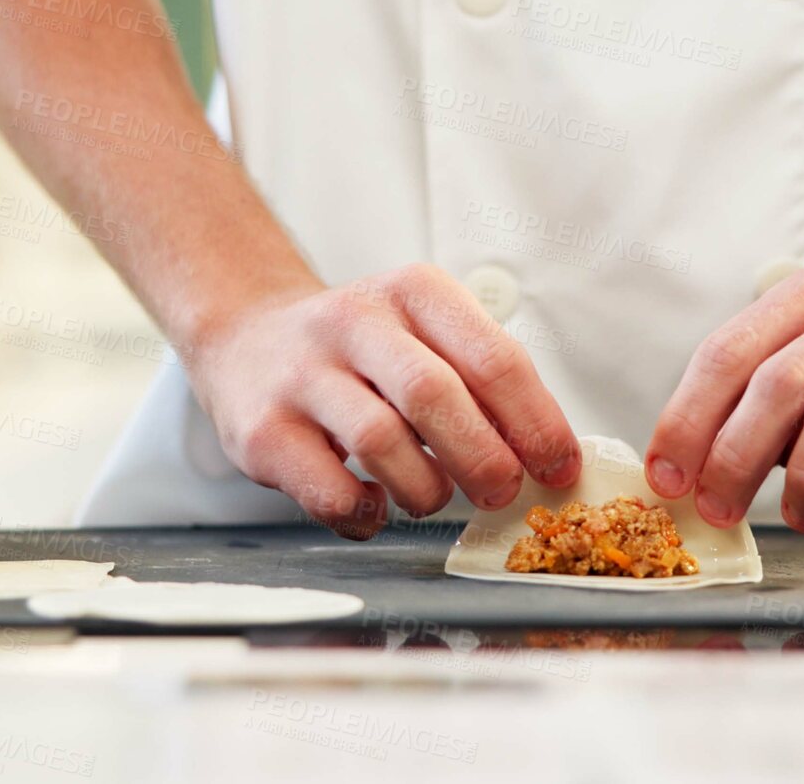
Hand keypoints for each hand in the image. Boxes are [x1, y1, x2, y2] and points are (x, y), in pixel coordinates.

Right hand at [184, 264, 580, 538]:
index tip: (558, 466)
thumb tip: (546, 454)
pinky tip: (375, 504)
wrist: (245, 338)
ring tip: (432, 496)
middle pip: (435, 396)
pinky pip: (330, 490)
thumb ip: (480, 382)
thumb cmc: (358, 350)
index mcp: (413, 291)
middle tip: (501, 492)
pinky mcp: (263, 431)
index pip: (493, 356)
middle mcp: (353, 322)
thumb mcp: (423, 334)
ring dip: (426, 489)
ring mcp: (301, 375)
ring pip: (381, 442)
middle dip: (484, 459)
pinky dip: (366, 512)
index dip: (537, 422)